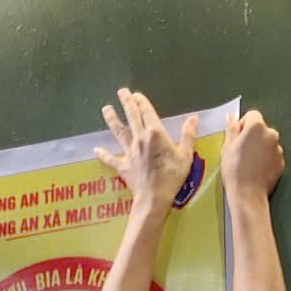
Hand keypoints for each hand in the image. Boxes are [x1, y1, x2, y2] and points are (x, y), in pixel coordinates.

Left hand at [95, 89, 198, 213]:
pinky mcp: (123, 166)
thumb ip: (188, 135)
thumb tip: (194, 118)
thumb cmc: (172, 177)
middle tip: (121, 92)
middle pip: (131, 116)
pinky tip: (96, 149)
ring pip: (119, 132)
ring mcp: (130, 152)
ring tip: (106, 109)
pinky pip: (111, 159)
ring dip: (112, 119)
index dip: (141, 101)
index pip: (146, 111)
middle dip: (126, 102)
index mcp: (155, 133)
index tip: (136, 94)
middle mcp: (140, 138)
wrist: (154, 198)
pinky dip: (103, 154)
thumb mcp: (185, 156)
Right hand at [222, 109, 284, 199]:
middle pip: (261, 129)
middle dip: (252, 137)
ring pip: (267, 143)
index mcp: (257, 127)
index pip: (252, 115)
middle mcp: (271, 134)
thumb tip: (231, 116)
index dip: (243, 125)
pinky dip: (266, 160)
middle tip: (241, 152)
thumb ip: (232, 128)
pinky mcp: (281, 163)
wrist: (248, 195)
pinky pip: (272, 156)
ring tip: (249, 163)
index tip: (237, 138)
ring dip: (259, 148)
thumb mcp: (227, 147)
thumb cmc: (234, 170)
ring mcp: (278, 149)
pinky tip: (256, 170)